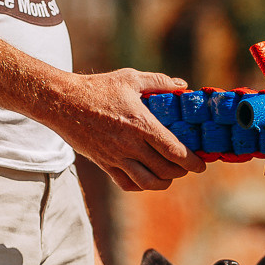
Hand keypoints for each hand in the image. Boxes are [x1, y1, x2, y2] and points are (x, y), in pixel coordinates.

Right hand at [49, 69, 206, 191]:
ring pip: (148, 182)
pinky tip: (147, 178)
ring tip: (169, 175)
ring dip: (163, 182)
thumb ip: (158, 82)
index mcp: (141, 124)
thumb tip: (182, 85)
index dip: (192, 161)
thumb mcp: (130, 78)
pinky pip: (127, 184)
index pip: (174, 150)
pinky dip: (141, 186)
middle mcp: (131, 145)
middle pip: (165, 169)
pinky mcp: (105, 164)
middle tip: (186, 166)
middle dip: (181, 171)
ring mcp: (117, 157)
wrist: (63, 102)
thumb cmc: (97, 88)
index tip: (201, 164)